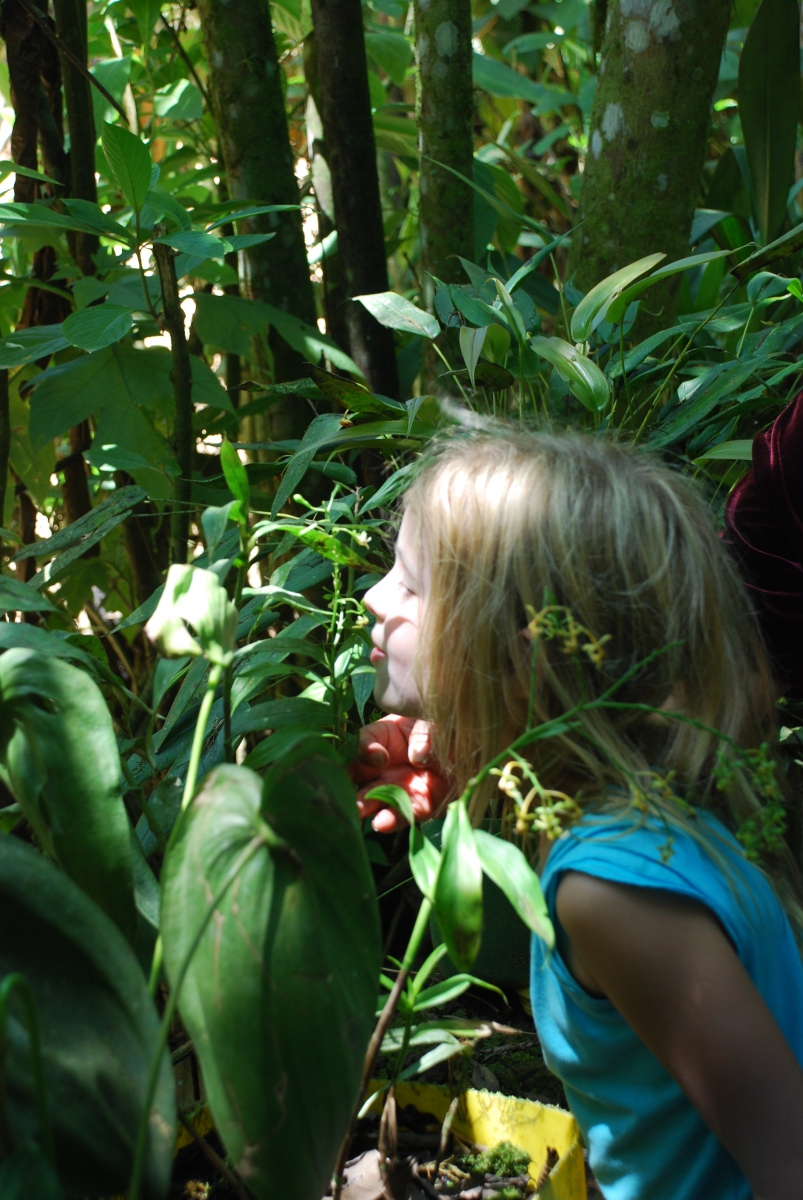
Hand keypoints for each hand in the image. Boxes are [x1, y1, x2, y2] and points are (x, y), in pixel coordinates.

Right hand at [351, 714, 448, 831]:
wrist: (479, 748)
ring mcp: (400, 785)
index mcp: (386, 735)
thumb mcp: (436, 718)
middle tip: (347, 793)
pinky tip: (383, 823)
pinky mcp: (420, 803)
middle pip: (359, 773)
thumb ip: (425, 731)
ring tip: (357, 812)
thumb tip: (418, 756)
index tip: (379, 758)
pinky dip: (394, 818)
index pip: (364, 742)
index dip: (365, 750)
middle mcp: (386, 763)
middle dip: (350, 783)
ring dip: (366, 805)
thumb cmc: (451, 725)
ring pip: (376, 797)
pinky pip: (405, 812)